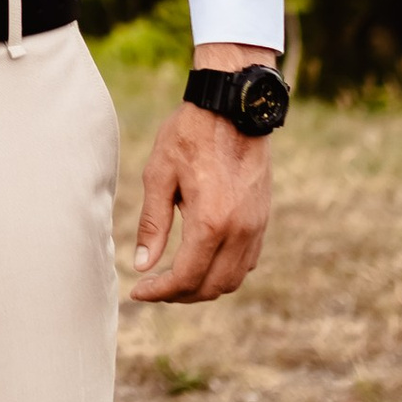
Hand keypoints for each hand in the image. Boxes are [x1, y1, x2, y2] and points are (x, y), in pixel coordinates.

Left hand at [130, 94, 272, 304]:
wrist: (234, 107)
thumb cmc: (190, 134)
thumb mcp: (159, 174)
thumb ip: (153, 224)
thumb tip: (143, 265)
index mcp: (211, 222)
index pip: (186, 278)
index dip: (160, 292)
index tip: (138, 292)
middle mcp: (240, 231)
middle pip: (212, 287)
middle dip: (180, 295)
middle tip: (154, 286)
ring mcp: (256, 226)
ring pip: (233, 280)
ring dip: (204, 286)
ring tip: (175, 277)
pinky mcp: (263, 218)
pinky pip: (247, 261)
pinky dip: (224, 271)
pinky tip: (202, 259)